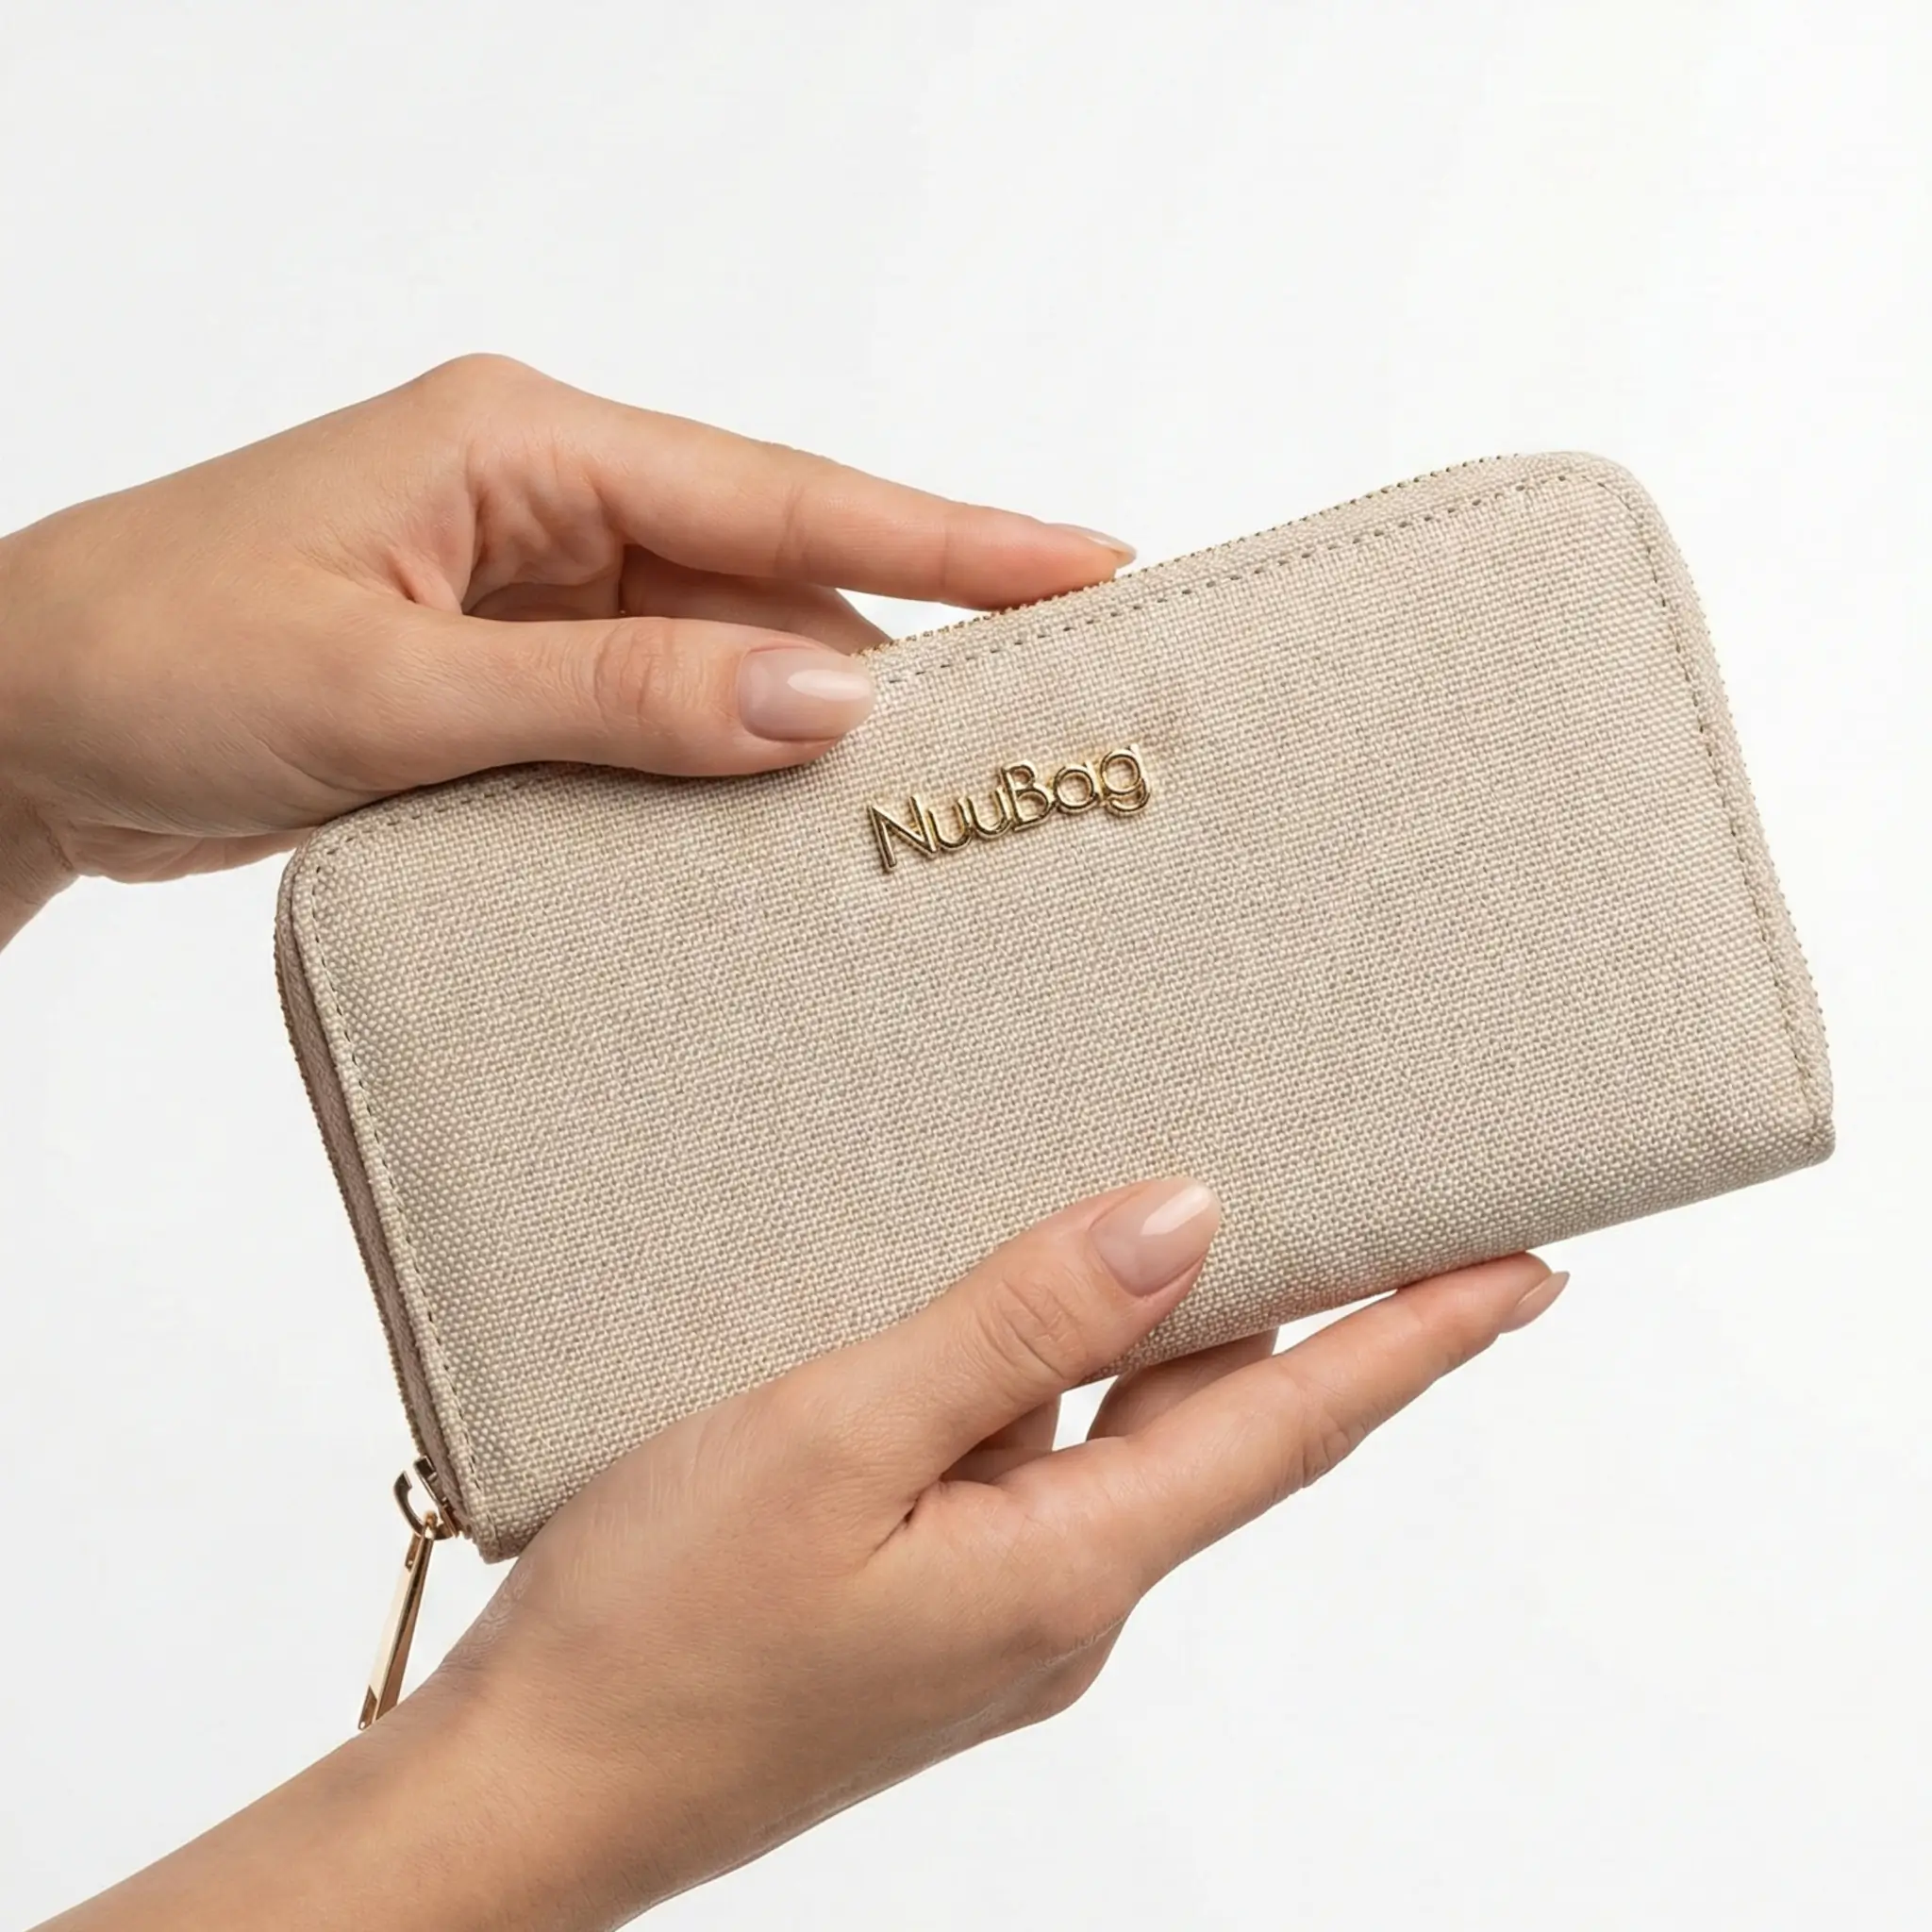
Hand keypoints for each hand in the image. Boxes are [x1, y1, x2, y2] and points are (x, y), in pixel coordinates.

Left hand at [0, 354, 1133, 943]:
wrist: (15, 719)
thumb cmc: (153, 660)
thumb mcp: (387, 691)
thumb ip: (614, 696)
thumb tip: (823, 700)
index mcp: (521, 447)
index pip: (780, 494)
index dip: (946, 538)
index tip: (1087, 561)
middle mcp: (544, 498)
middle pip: (772, 573)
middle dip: (898, 650)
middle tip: (1032, 728)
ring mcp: (529, 582)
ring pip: (721, 650)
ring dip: (796, 729)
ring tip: (910, 813)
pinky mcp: (510, 662)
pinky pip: (655, 705)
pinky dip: (714, 767)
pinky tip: (764, 835)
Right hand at [56, 1181, 1563, 1928]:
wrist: (525, 1792)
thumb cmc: (654, 1634)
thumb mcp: (838, 1439)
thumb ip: (1019, 1330)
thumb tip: (1183, 1226)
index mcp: (1066, 1569)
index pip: (1290, 1427)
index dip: (1418, 1340)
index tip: (1528, 1269)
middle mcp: (1055, 1595)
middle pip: (1216, 1425)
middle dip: (1310, 1318)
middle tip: (1386, 1202)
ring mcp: (987, 1604)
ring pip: (1112, 1437)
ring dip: (1162, 1336)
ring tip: (1188, 1215)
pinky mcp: (918, 1596)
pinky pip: (1025, 1461)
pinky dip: (1047, 1375)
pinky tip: (998, 1308)